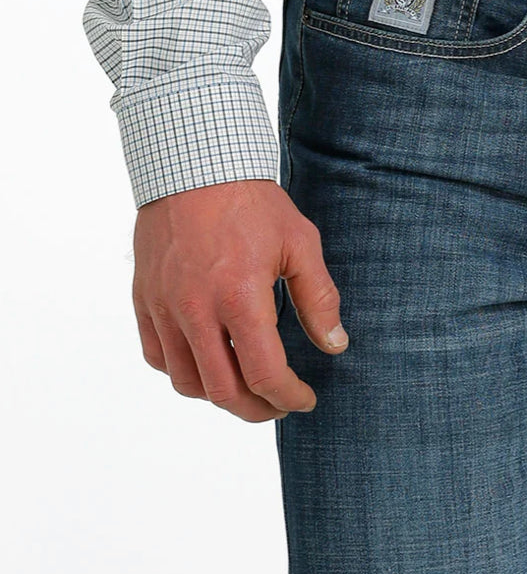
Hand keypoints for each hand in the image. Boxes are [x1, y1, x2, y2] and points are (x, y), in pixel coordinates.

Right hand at [132, 179, 348, 420]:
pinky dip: (183, 371)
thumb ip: (318, 298)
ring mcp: (164, 307)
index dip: (288, 397)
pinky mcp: (144, 299)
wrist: (193, 164)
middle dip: (256, 409)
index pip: (263, 374)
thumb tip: (335, 345)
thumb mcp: (299, 242)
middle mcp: (195, 310)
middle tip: (277, 405)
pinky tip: (207, 361)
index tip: (304, 399)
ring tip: (246, 385)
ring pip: (186, 381)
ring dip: (219, 394)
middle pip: (223, 391)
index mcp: (239, 296)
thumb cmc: (250, 200)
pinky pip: (157, 356)